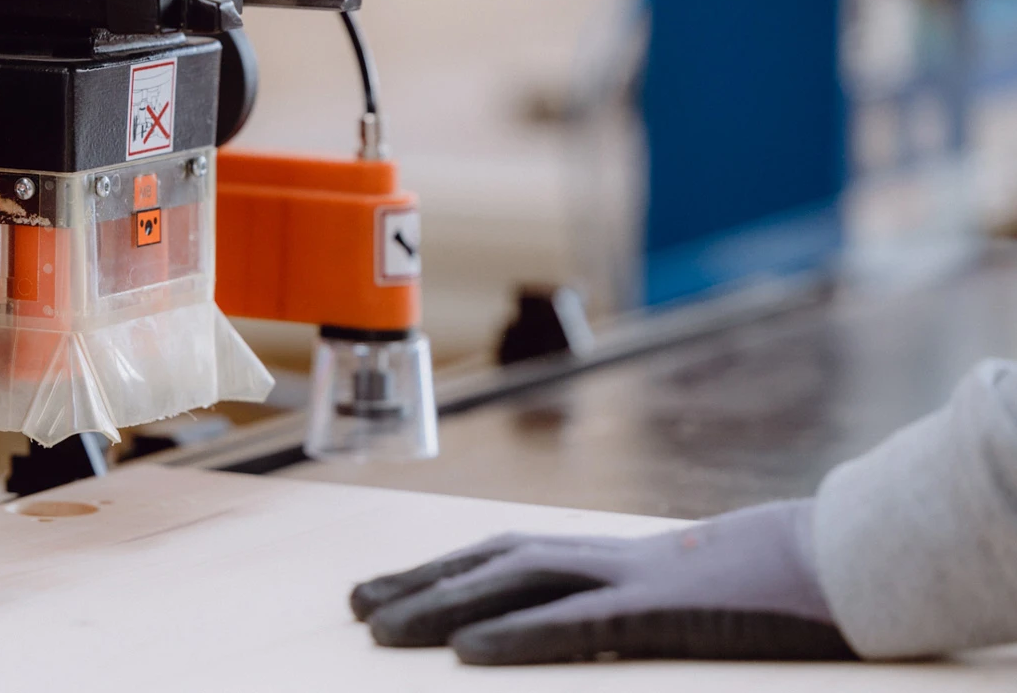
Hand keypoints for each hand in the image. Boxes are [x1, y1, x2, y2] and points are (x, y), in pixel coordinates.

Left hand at [350, 500, 857, 663]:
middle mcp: (610, 559)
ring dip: (442, 606)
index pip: (511, 556)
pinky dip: (517, 635)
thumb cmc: (781, 585)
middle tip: (355, 605)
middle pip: (496, 562)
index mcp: (616, 558)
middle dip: (421, 584)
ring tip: (378, 630)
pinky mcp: (665, 614)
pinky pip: (579, 626)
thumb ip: (633, 607)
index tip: (387, 589)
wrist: (855, 558)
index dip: (445, 570)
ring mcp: (635, 580)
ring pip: (518, 584)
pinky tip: (466, 653)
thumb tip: (593, 627)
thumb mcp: (695, 597)